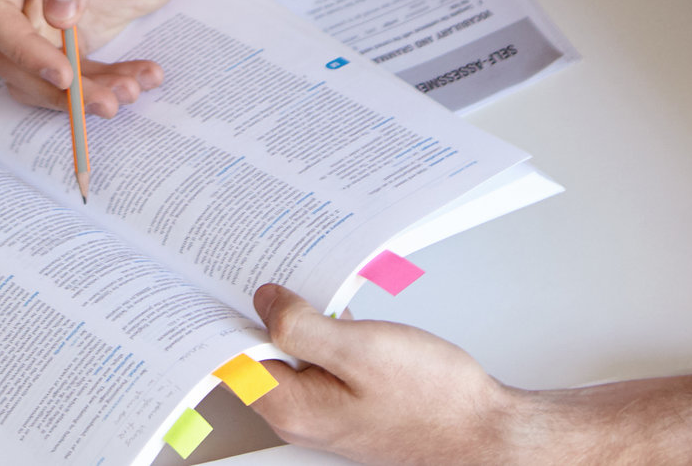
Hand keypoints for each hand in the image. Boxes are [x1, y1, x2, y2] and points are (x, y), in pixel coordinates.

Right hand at [0, 0, 190, 114]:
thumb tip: (56, 16)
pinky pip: (69, 81)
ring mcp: (34, 20)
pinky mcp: (61, 44)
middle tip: (108, 100)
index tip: (65, 75)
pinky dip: (102, 87)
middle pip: (10, 57)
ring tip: (132, 89)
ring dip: (83, 95)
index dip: (22, 50)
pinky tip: (140, 78)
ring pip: (38, 78)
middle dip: (58, 88)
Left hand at [253, 285, 691, 464]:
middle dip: (251, 307)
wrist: (485, 431)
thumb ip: (303, 326)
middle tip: (249, 259)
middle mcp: (305, 411)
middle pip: (255, 352)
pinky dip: (318, 324)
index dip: (215, 317)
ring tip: (289, 270)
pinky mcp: (350, 395)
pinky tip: (329, 299)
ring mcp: (328, 405)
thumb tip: (263, 301)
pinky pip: (319, 355)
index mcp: (295, 405)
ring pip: (288, 350)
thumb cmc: (435, 400)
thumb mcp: (362, 350)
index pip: (230, 359)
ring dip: (289, 312)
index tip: (207, 278)